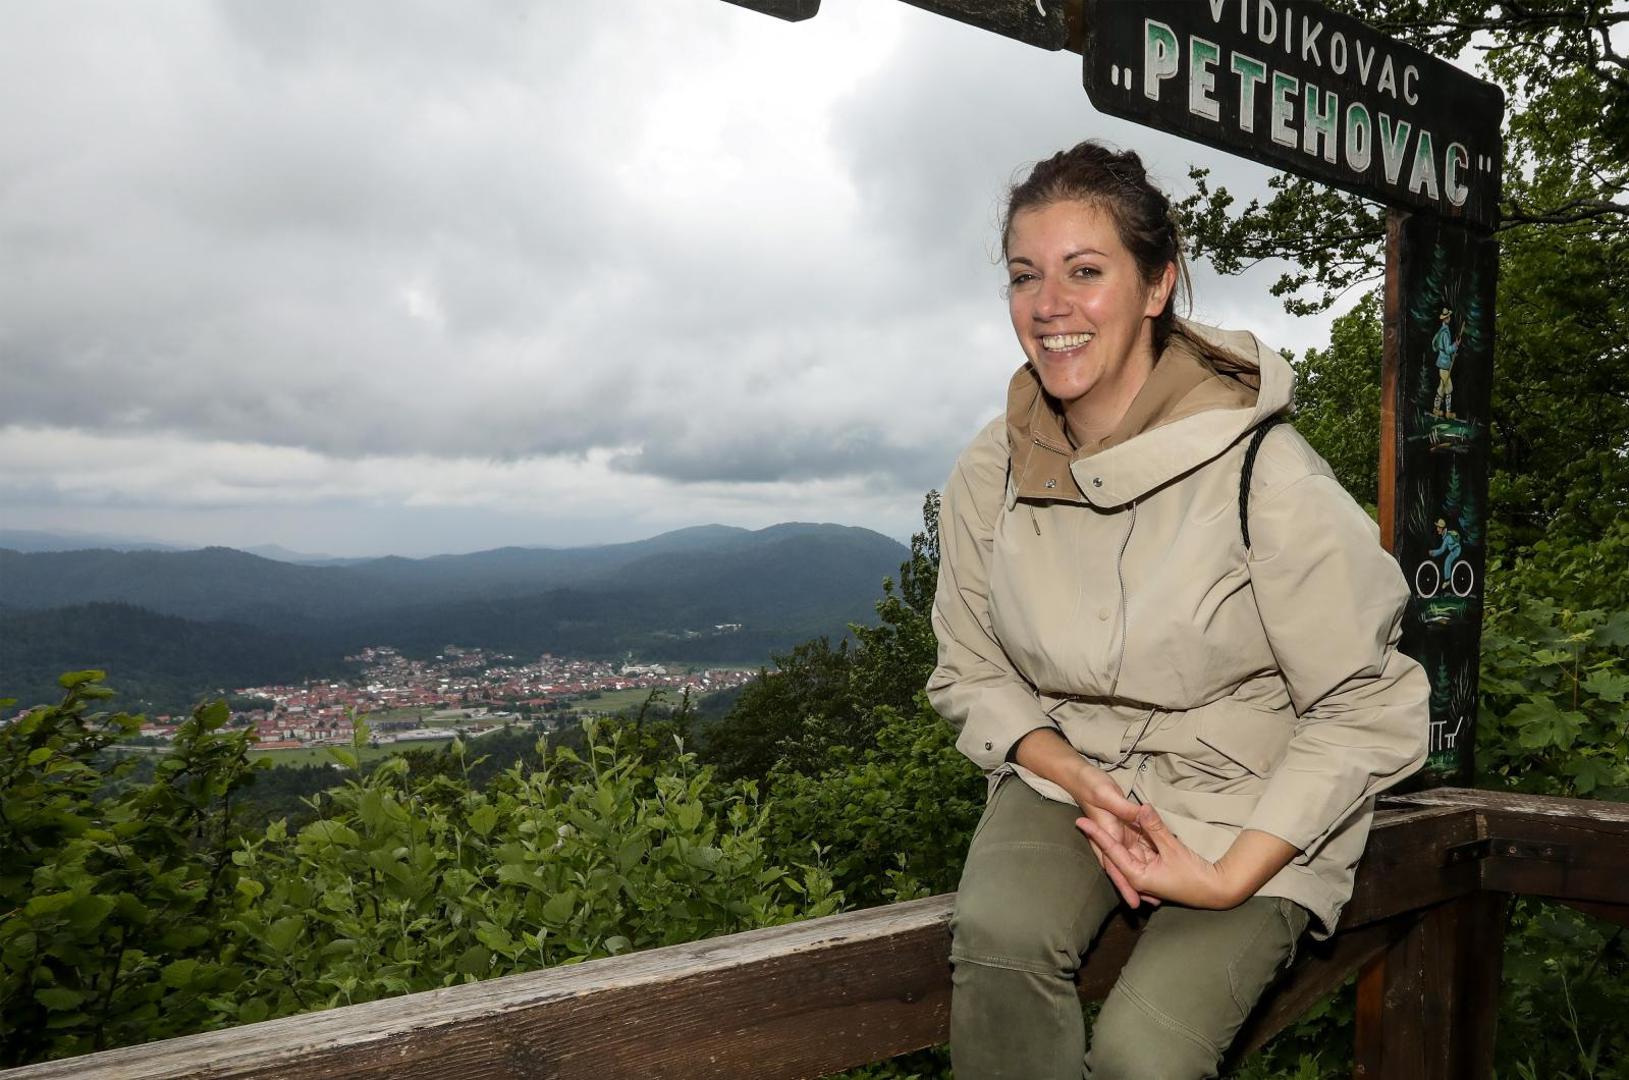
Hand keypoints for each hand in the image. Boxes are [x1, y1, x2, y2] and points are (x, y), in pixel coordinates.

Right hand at [1066, 763, 1159, 908]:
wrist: (1079, 776)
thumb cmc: (1091, 785)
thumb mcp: (1108, 795)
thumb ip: (1125, 808)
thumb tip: (1142, 816)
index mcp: (1107, 834)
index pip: (1115, 866)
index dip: (1125, 885)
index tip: (1135, 902)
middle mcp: (1111, 838)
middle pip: (1124, 868)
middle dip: (1136, 887)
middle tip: (1153, 903)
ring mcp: (1116, 834)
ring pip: (1130, 858)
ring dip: (1140, 874)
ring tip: (1156, 890)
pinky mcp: (1121, 827)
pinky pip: (1133, 845)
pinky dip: (1142, 857)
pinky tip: (1153, 863)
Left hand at [1076, 804, 1237, 909]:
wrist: (1214, 890)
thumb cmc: (1193, 874)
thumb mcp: (1173, 848)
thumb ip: (1156, 827)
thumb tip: (1142, 806)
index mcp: (1136, 876)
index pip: (1111, 850)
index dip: (1096, 834)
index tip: (1081, 820)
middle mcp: (1136, 876)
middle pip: (1113, 852)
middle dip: (1099, 834)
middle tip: (1082, 815)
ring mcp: (1144, 874)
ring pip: (1124, 851)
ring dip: (1113, 836)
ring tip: (1095, 817)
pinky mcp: (1152, 869)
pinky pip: (1137, 852)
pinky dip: (1129, 840)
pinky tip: (1118, 829)